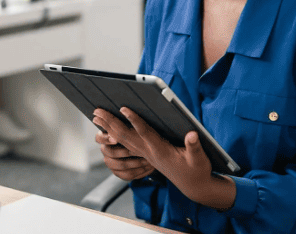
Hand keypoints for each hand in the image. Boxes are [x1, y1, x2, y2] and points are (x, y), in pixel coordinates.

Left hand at [93, 107, 235, 209]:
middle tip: (97, 111)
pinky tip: (107, 129)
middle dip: (111, 123)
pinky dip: (115, 135)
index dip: (134, 120)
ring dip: (108, 128)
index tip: (123, 108)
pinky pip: (126, 144)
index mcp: (160, 151)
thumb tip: (192, 134)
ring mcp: (145, 154)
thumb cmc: (197, 171)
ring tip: (96, 117)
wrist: (193, 186)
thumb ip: (194, 147)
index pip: (144, 133)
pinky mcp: (146, 154)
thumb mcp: (199, 159)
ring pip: (122, 140)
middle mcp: (149, 152)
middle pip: (125, 136)